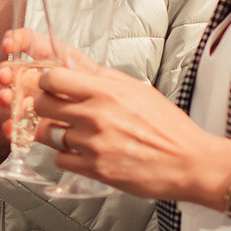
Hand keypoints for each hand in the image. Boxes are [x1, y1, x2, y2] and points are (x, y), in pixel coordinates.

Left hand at [0, 47, 230, 205]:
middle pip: (41, 105)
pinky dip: (66, 156)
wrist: (189, 162)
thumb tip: (70, 62)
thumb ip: (102, 77)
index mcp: (106, 92)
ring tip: (71, 132)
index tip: (51, 87)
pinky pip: (60, 159)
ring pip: (46, 134)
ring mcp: (92, 143)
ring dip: (53, 133)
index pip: (53, 78)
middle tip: (53, 110)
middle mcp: (95, 115)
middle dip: (42, 106)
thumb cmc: (168, 127)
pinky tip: (82, 152)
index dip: (46, 82)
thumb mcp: (138, 90)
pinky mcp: (94, 169)